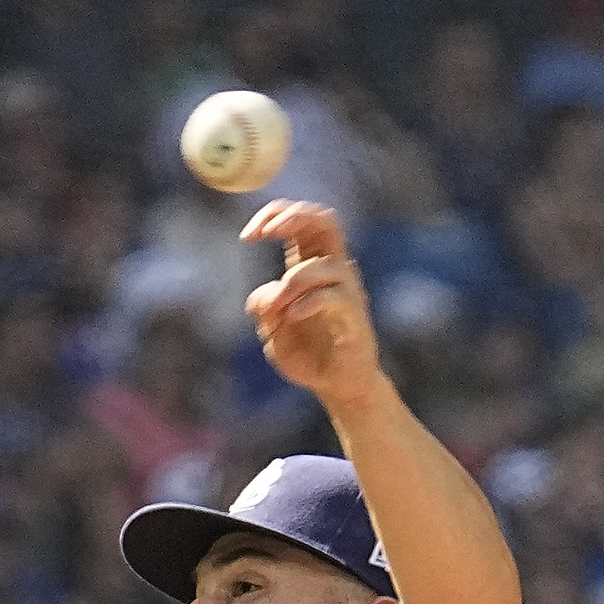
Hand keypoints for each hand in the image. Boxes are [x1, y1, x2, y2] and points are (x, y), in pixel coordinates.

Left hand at [241, 201, 385, 410]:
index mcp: (312, 263)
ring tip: (279, 311)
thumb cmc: (308, 356)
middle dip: (292, 217)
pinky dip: (306, 304)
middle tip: (265, 234)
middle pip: (324, 221)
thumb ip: (262, 306)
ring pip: (321, 264)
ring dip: (291, 283)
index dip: (272, 215)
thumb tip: (269, 294)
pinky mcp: (355, 315)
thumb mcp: (270, 330)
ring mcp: (348, 291)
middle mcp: (333, 270)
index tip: (247, 237)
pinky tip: (292, 318)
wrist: (337, 388)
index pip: (299, 219)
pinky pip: (332, 297)